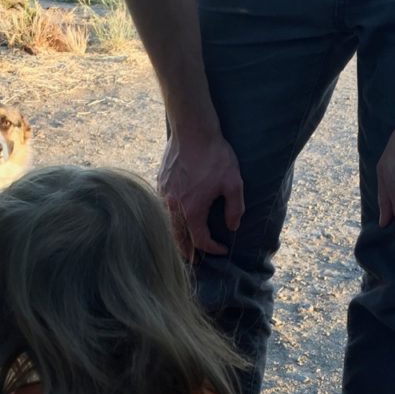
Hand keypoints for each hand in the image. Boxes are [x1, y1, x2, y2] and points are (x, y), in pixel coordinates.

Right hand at [157, 127, 244, 257]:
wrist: (192, 131)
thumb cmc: (215, 156)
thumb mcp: (233, 182)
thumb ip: (234, 208)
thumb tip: (232, 226)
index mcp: (192, 210)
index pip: (200, 241)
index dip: (213, 249)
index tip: (222, 249)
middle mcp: (174, 207)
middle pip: (178, 239)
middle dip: (187, 253)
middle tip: (195, 262)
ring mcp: (164, 195)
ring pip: (167, 225)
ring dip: (176, 238)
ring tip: (183, 247)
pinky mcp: (160, 184)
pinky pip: (162, 209)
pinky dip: (169, 220)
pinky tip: (175, 219)